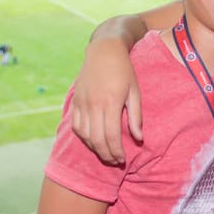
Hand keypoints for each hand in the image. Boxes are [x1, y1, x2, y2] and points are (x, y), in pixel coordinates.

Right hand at [69, 38, 143, 164]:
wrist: (103, 51)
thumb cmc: (124, 70)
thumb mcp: (135, 91)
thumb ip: (135, 116)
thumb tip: (138, 138)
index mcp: (111, 102)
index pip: (112, 136)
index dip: (117, 152)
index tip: (123, 159)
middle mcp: (94, 104)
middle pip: (97, 140)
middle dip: (106, 155)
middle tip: (115, 161)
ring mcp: (82, 103)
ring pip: (85, 135)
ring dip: (95, 148)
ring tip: (105, 153)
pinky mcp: (75, 101)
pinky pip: (76, 126)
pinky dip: (84, 137)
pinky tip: (93, 141)